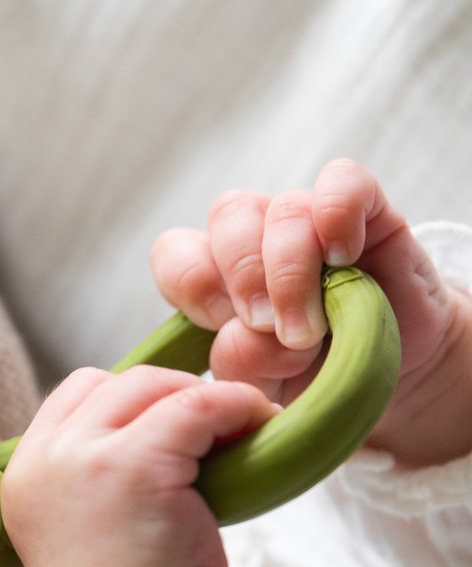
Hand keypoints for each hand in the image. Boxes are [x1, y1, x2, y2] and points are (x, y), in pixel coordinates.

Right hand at [1, 365, 276, 566]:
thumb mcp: (85, 523)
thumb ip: (100, 475)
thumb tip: (167, 435)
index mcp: (29, 468)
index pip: (76, 395)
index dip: (127, 399)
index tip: (167, 425)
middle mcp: (48, 454)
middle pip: (112, 382)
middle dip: (168, 393)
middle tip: (213, 425)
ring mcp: (88, 455)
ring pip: (150, 385)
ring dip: (199, 398)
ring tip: (237, 426)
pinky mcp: (138, 464)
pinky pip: (197, 406)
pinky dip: (234, 407)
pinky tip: (257, 426)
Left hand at [150, 159, 471, 465]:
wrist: (391, 380)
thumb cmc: (311, 379)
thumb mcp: (265, 384)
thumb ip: (244, 361)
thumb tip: (250, 332)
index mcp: (215, 276)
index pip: (175, 252)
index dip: (191, 283)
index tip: (219, 324)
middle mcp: (256, 238)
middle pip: (228, 217)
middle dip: (245, 278)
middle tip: (269, 329)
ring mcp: (308, 220)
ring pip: (282, 208)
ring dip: (291, 269)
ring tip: (311, 326)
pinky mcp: (365, 209)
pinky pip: (342, 182)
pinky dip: (337, 214)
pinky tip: (343, 258)